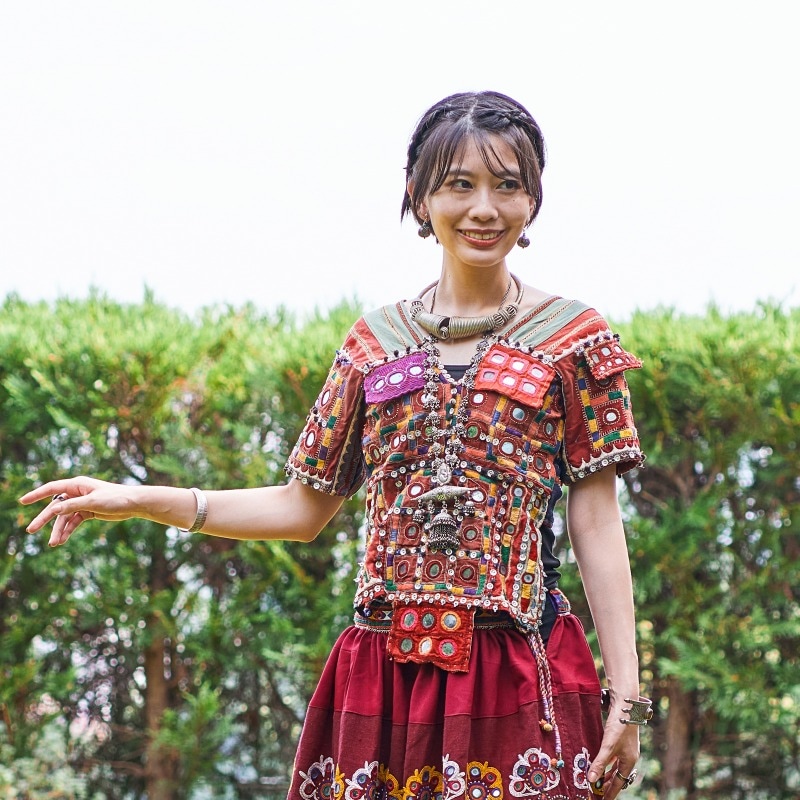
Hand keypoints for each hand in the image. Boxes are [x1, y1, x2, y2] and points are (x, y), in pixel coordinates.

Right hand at [20, 477, 138, 546]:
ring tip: (53, 544)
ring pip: (64, 518)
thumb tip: (53, 509)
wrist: (133, 504)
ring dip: (58, 530)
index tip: (22, 501)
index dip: (36, 494)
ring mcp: (82, 503)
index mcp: (77, 485)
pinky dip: (68, 531)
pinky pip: (73, 522)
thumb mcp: (92, 502)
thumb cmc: (115, 498)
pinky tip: (62, 541)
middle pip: (56, 506)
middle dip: (44, 519)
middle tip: (30, 530)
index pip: (52, 489)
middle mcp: (77, 493)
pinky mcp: (87, 512)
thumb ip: (72, 506)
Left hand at [587, 709, 640, 798]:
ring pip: (615, 767)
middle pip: (617, 776)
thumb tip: (591, 780)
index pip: (618, 783)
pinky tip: (599, 762)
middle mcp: (629, 757)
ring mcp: (625, 749)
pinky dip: (606, 763)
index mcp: (629, 762)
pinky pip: (613, 758)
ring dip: (606, 774)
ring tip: (596, 781)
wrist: (626, 706)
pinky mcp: (620, 741)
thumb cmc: (619, 726)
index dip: (610, 793)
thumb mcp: (608, 746)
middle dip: (607, 784)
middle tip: (596, 792)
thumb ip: (599, 763)